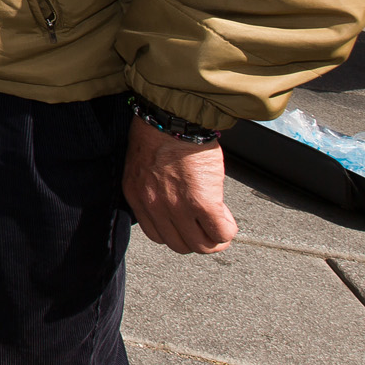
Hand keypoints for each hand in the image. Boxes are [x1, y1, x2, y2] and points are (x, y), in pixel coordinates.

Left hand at [122, 117, 236, 253]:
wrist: (172, 119)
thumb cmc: (158, 133)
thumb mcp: (144, 167)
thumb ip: (153, 188)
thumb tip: (173, 200)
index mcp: (137, 196)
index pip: (157, 235)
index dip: (176, 231)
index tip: (186, 223)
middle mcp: (154, 206)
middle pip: (179, 245)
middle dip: (196, 238)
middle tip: (207, 225)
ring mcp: (177, 207)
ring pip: (200, 245)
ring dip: (214, 239)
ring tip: (220, 224)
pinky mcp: (202, 203)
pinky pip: (220, 233)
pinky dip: (227, 230)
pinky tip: (227, 218)